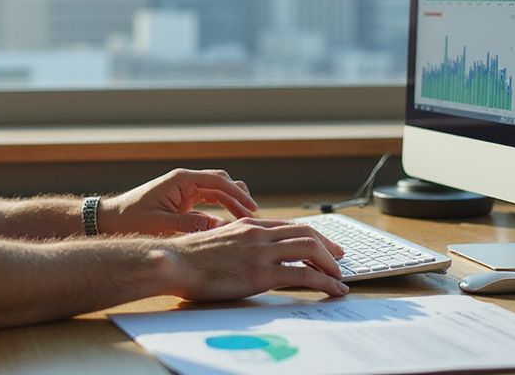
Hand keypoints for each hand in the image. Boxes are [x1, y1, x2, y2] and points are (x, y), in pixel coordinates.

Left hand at [99, 168, 258, 235]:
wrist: (110, 220)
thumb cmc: (131, 220)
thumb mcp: (160, 224)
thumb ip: (188, 224)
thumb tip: (217, 226)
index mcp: (181, 181)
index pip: (217, 181)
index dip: (237, 194)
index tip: (252, 209)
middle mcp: (184, 182)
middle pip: (221, 182)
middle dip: (238, 196)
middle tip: (254, 216)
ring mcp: (184, 191)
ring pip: (217, 191)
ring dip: (232, 203)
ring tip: (247, 220)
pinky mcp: (183, 202)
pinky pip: (208, 202)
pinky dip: (221, 210)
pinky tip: (231, 224)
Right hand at [161, 218, 348, 299]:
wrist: (174, 262)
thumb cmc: (189, 258)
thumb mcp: (218, 241)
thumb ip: (237, 244)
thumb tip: (246, 255)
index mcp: (248, 225)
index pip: (289, 226)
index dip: (312, 236)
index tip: (324, 246)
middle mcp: (259, 233)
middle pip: (307, 233)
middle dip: (329, 246)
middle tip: (340, 259)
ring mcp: (262, 252)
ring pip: (311, 249)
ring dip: (331, 264)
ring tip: (339, 278)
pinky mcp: (262, 274)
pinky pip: (304, 275)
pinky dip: (325, 281)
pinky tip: (333, 289)